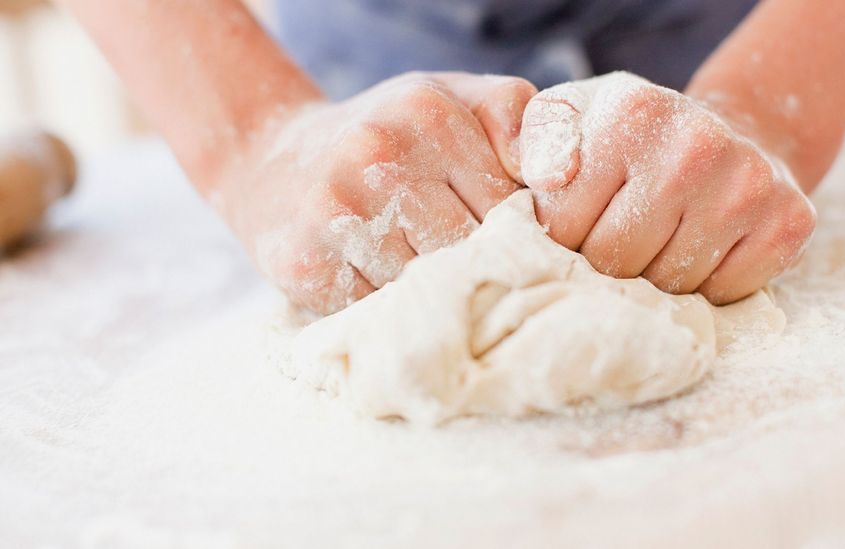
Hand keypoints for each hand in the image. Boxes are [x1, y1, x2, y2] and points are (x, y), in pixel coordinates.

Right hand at [217, 72, 536, 313]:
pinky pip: (379, 312)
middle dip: (474, 266)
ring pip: (426, 289)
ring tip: (420, 270)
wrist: (269, 159)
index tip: (502, 242)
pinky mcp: (302, 266)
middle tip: (464, 265)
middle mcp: (377, 158)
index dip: (512, 234)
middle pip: (467, 251)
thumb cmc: (385, 135)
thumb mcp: (451, 99)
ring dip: (432, 292)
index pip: (506, 207)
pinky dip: (389, 308)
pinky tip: (376, 278)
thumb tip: (560, 176)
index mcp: (427, 115)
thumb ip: (516, 118)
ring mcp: (334, 215)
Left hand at [519, 72, 816, 303]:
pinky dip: (705, 290)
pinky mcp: (788, 222)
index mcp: (631, 113)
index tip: (578, 224)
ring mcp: (748, 184)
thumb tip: (545, 176)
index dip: (563, 239)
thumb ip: (538, 140)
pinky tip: (701, 253)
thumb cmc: (629, 139)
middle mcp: (695, 144)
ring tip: (658, 245)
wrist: (726, 135)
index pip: (565, 226)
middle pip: (617, 261)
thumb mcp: (572, 118)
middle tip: (618, 243)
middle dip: (605, 265)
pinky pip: (723, 295)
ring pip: (669, 286)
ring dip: (653, 281)